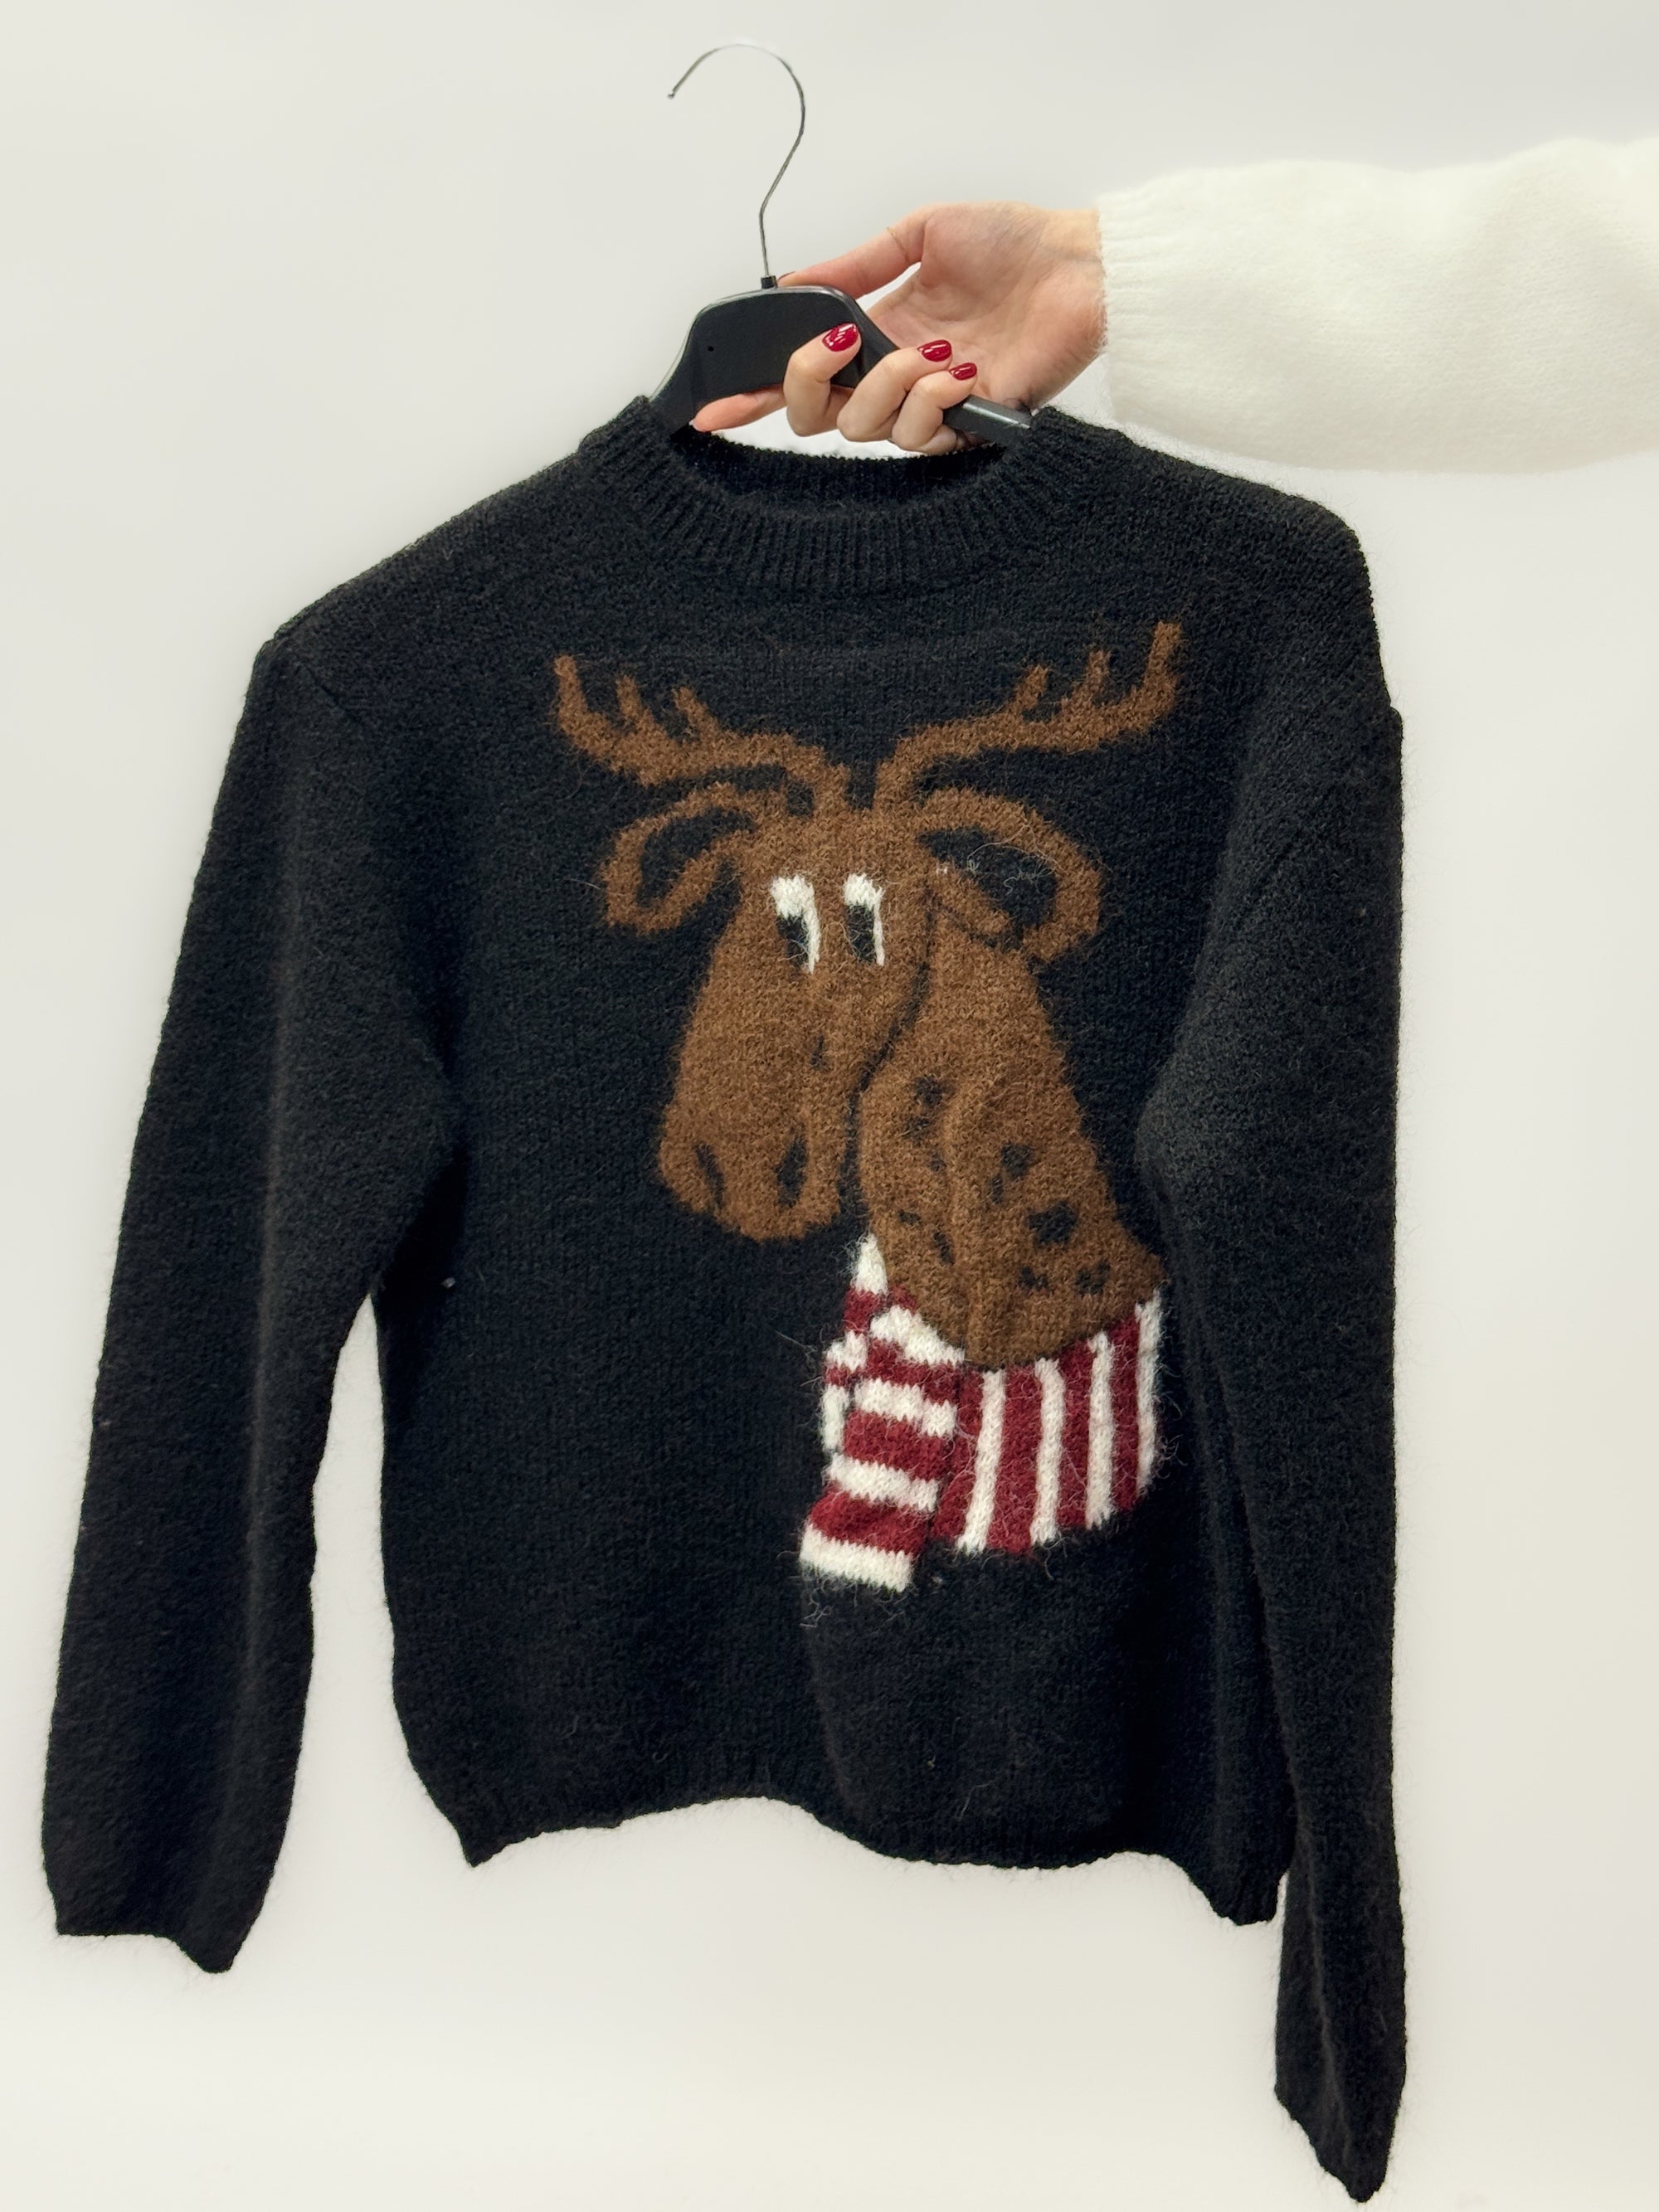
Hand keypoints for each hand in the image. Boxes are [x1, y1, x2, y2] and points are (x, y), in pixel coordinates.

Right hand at [688, 201, 1104, 452]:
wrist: (1082, 264)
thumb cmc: (1014, 243)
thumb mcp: (917, 234)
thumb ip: (852, 264)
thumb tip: (792, 282)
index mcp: (877, 334)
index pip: (803, 376)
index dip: (752, 394)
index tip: (709, 406)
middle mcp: (895, 379)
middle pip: (816, 418)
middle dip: (810, 382)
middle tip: (841, 342)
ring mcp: (930, 408)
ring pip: (864, 431)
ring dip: (888, 387)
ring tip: (934, 349)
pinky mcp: (969, 430)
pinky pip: (922, 440)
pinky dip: (932, 404)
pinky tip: (960, 370)